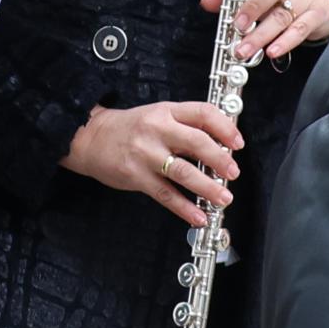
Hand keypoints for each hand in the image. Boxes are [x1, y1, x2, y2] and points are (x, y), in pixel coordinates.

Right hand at [66, 98, 243, 228]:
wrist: (90, 138)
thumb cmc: (130, 128)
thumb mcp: (158, 115)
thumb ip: (186, 125)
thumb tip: (220, 145)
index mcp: (167, 111)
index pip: (202, 113)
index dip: (225, 128)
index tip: (238, 143)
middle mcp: (158, 130)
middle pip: (196, 143)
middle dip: (220, 160)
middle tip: (234, 173)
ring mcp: (146, 154)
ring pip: (183, 172)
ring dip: (207, 187)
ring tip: (223, 198)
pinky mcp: (136, 176)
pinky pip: (165, 194)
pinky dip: (184, 208)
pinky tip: (198, 216)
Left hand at [208, 0, 328, 64]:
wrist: (317, 3)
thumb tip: (207, 2)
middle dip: (254, 7)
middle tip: (238, 25)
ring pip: (283, 14)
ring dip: (261, 35)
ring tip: (243, 49)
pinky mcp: (316, 16)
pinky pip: (300, 30)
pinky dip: (284, 42)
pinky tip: (271, 52)